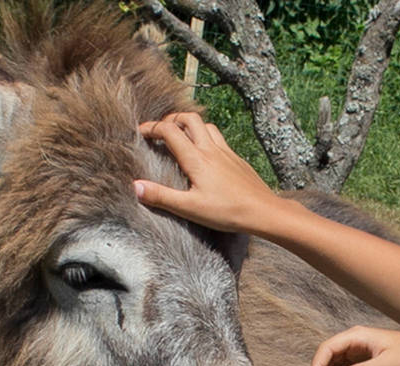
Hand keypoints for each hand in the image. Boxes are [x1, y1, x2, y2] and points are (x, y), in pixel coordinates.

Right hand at [133, 112, 291, 233]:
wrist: (265, 212)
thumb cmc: (228, 212)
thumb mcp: (190, 208)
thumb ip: (162, 196)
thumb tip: (135, 186)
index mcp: (197, 159)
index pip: (169, 131)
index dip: (151, 127)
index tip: (139, 133)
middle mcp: (212, 150)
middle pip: (189, 118)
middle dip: (171, 119)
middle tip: (160, 131)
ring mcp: (227, 153)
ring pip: (207, 126)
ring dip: (190, 125)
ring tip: (180, 138)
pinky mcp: (237, 160)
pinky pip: (220, 139)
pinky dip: (206, 137)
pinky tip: (205, 153)